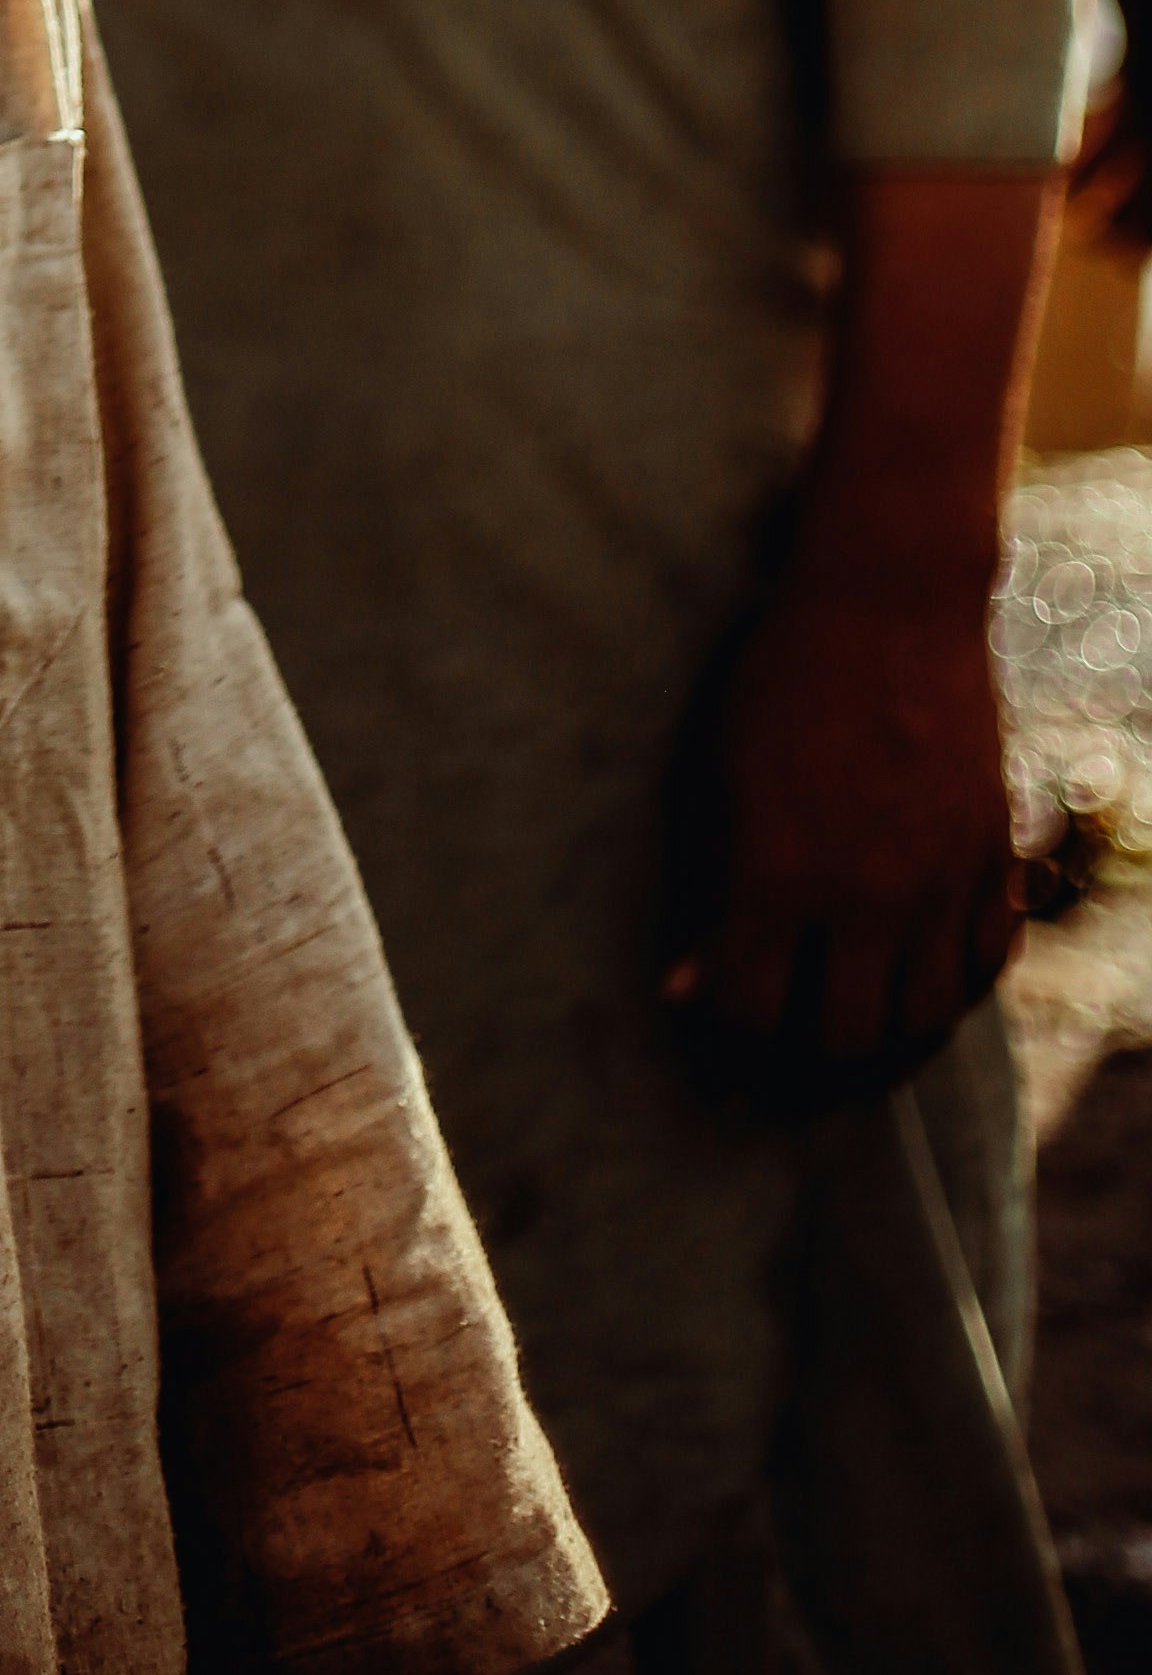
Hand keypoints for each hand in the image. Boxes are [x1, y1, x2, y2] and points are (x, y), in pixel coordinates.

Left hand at [668, 536, 1017, 1085]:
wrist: (887, 604)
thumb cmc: (775, 679)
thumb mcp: (715, 774)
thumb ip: (707, 886)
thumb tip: (684, 988)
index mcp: (779, 872)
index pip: (752, 1011)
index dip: (727, 1039)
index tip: (713, 1038)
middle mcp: (866, 894)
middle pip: (845, 1040)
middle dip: (804, 1068)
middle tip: (781, 1070)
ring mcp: (939, 881)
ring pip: (922, 1020)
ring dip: (883, 1047)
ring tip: (849, 1044)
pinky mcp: (989, 858)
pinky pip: (985, 965)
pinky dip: (952, 993)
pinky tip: (917, 987)